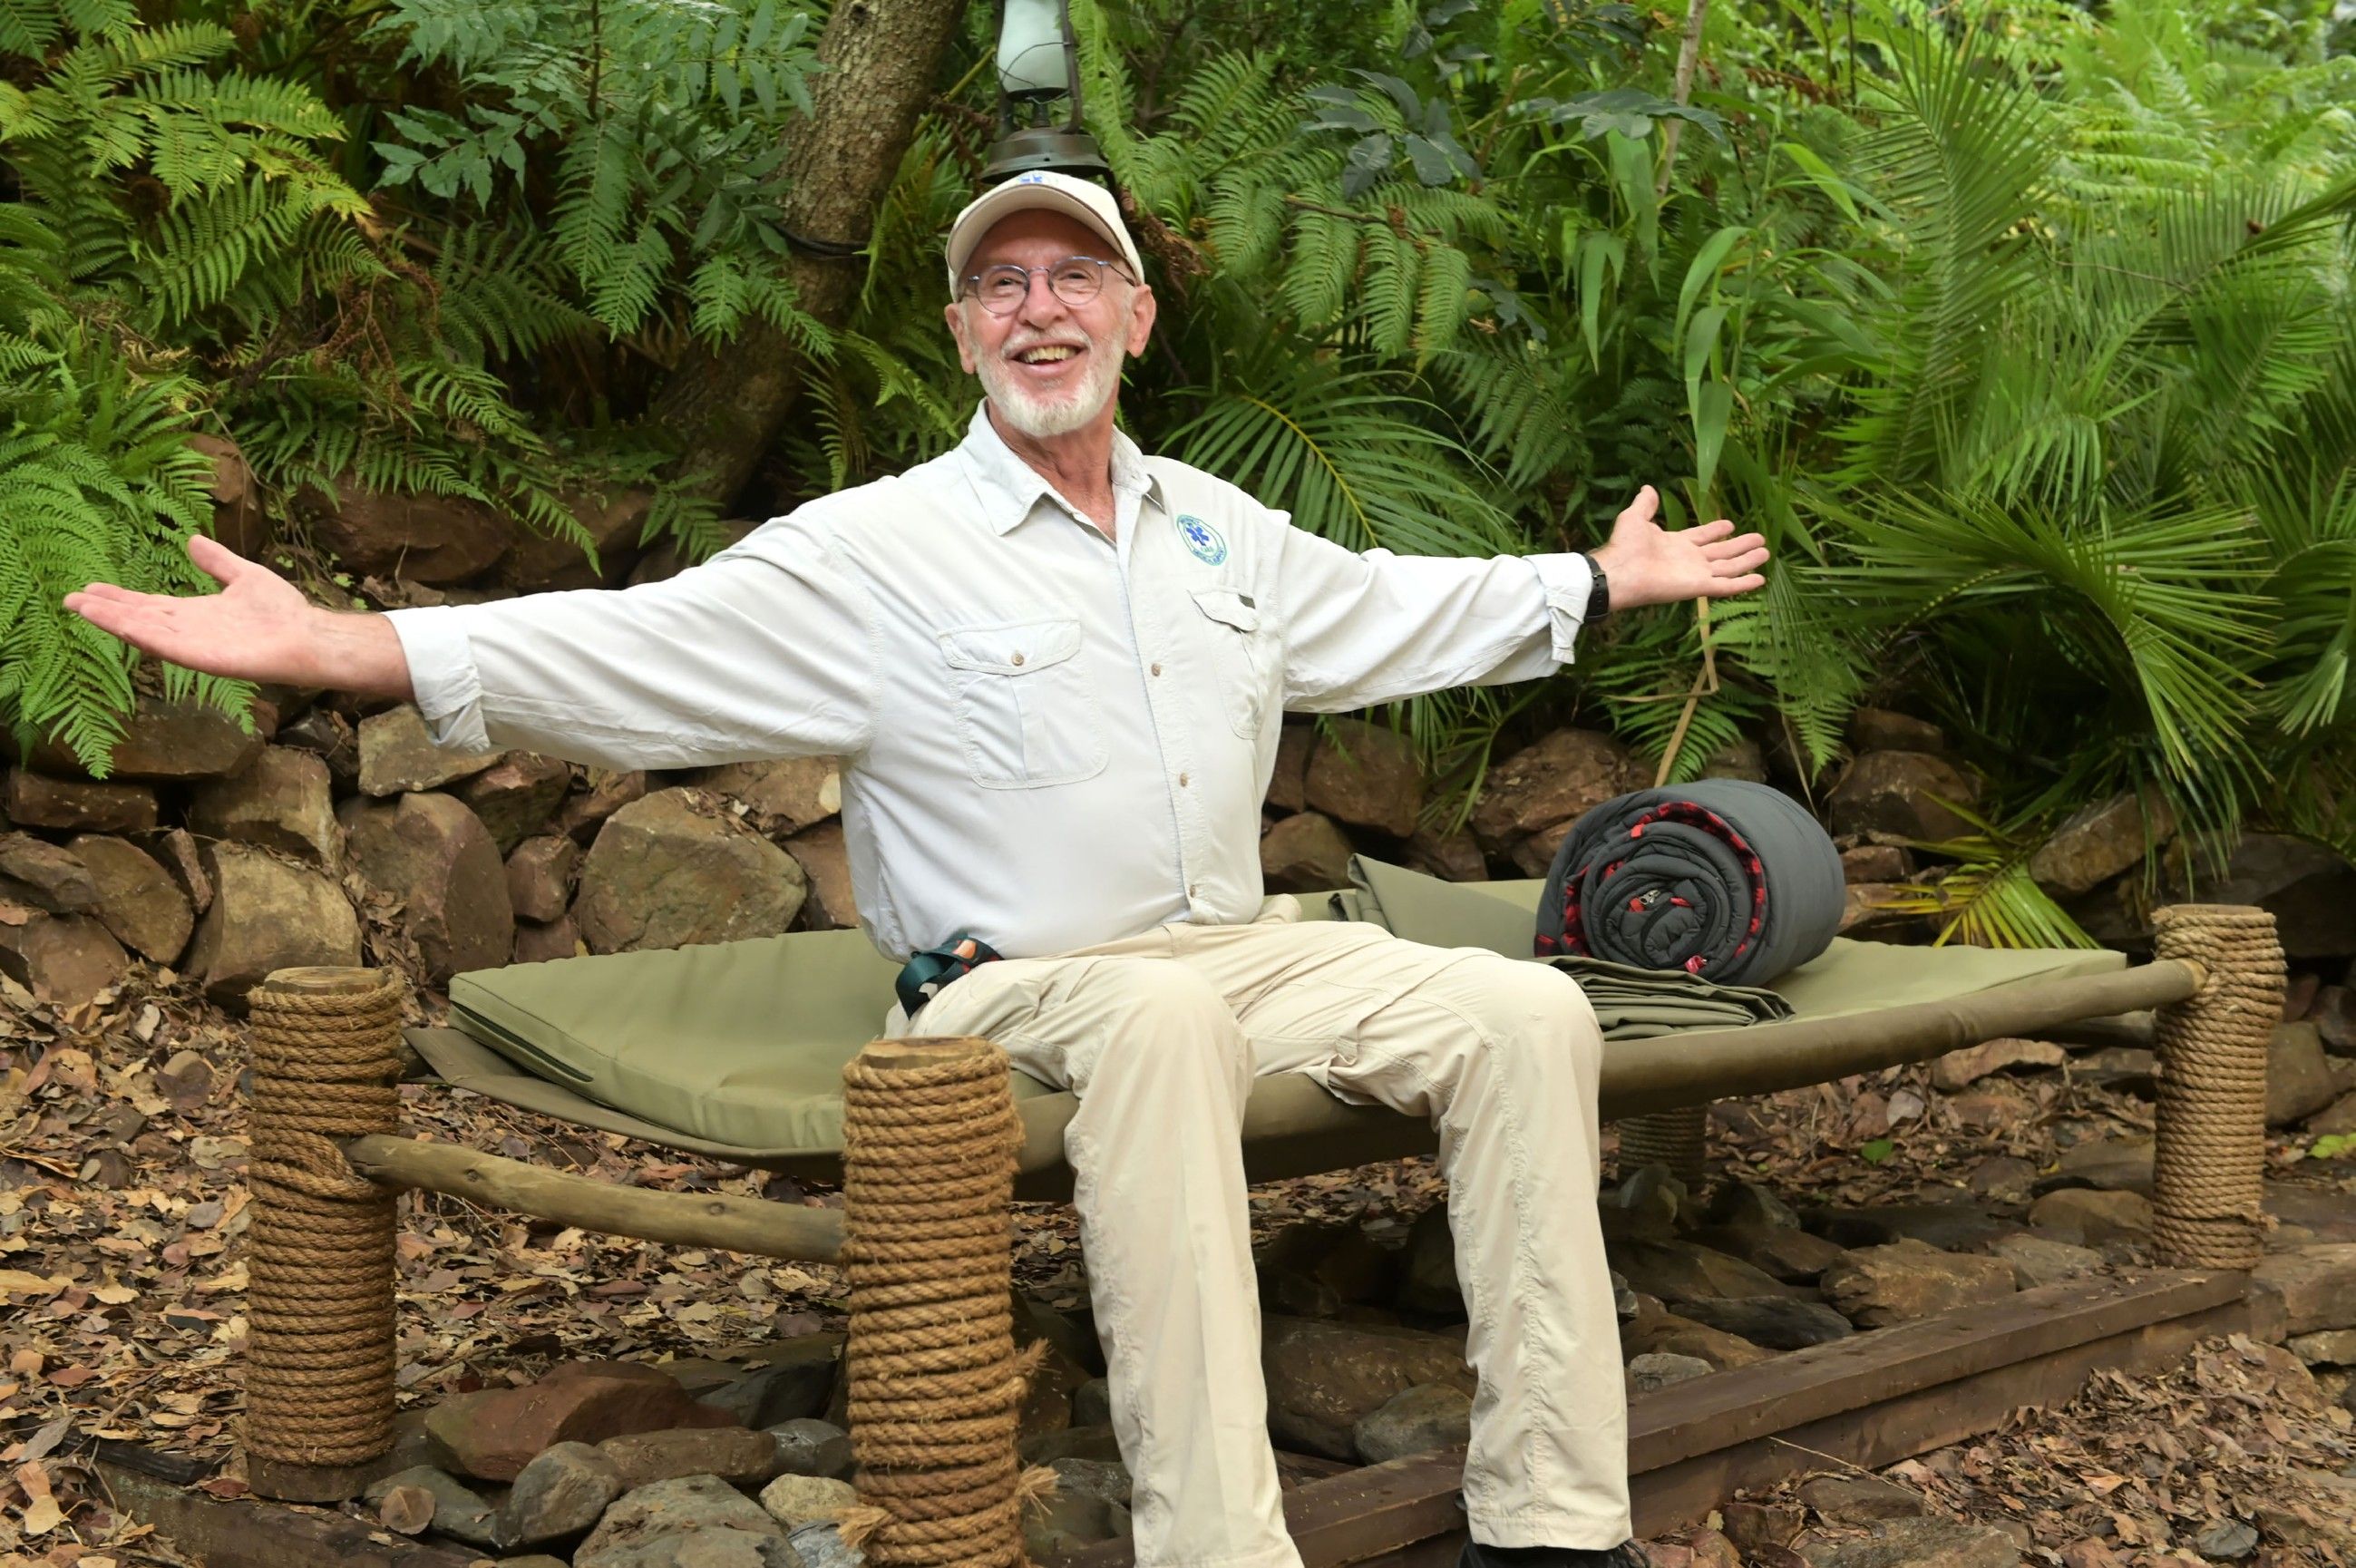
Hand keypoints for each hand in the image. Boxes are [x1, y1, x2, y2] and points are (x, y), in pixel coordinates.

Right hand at [64, 536, 413, 697]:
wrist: (311, 636)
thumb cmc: (284, 612)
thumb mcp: (244, 576)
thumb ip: (217, 561)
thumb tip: (192, 539)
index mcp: (196, 613)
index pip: (149, 604)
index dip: (119, 597)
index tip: (89, 588)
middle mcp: (190, 630)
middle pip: (139, 618)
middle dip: (105, 609)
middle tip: (69, 599)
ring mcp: (196, 646)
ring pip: (146, 632)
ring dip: (114, 621)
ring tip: (82, 608)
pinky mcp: (208, 659)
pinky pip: (172, 648)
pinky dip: (147, 637)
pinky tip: (124, 626)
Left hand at [1588, 486, 1768, 611]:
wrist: (1620, 571)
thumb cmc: (1624, 546)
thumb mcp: (1634, 518)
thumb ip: (1645, 505)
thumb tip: (1648, 488)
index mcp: (1675, 544)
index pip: (1702, 537)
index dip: (1716, 531)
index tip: (1730, 524)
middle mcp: (1689, 560)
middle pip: (1721, 552)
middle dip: (1740, 546)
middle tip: (1760, 538)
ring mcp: (1695, 574)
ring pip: (1729, 567)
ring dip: (1747, 561)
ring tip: (1766, 553)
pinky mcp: (1699, 587)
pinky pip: (1726, 586)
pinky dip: (1743, 583)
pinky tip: (1760, 579)